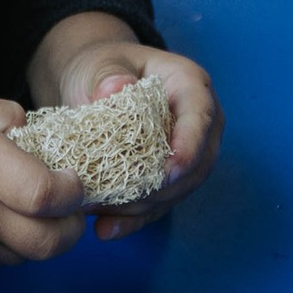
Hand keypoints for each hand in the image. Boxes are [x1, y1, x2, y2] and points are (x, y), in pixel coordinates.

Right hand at [0, 98, 86, 275]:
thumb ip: (3, 114)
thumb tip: (37, 131)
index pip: (48, 195)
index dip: (73, 192)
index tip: (73, 180)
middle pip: (50, 243)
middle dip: (70, 230)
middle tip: (67, 209)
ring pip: (26, 257)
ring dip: (39, 239)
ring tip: (25, 211)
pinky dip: (8, 247)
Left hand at [30, 16, 222, 240]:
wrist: (92, 84)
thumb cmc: (101, 67)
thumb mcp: (98, 63)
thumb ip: (106, 74)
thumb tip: (114, 89)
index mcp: (190, 86)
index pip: (200, 117)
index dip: (188, 146)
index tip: (169, 170)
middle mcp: (199, 123)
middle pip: (195, 164)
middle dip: (160, 187)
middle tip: (122, 199)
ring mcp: (188, 154)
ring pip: (178, 191)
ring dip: (142, 207)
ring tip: (102, 213)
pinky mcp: (169, 180)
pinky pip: (158, 205)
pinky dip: (133, 219)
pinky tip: (106, 229)